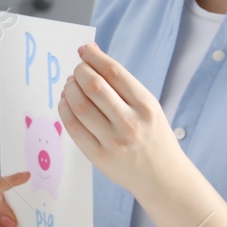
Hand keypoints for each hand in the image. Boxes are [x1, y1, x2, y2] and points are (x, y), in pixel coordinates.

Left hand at [59, 42, 184, 196]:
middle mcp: (130, 123)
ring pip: (80, 106)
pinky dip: (65, 109)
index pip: (114, 72)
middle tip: (77, 70)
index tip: (84, 50)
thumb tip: (92, 53)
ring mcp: (113, 141)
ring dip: (69, 89)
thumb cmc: (153, 136)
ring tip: (70, 85)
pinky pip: (73, 127)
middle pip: (94, 86)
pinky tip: (66, 102)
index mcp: (145, 105)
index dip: (94, 57)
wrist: (162, 177)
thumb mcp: (148, 107)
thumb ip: (122, 84)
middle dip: (79, 71)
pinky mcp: (98, 156)